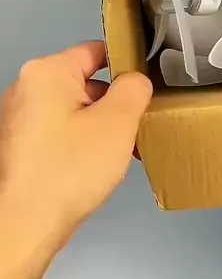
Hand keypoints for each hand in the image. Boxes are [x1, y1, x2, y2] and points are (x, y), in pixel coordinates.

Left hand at [0, 42, 151, 247]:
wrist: (21, 226)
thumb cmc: (68, 171)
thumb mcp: (118, 123)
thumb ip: (135, 89)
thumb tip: (136, 80)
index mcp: (47, 72)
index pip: (97, 51)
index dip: (127, 67)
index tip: (147, 91)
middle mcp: (26, 89)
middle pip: (85, 83)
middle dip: (114, 106)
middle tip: (135, 131)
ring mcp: (18, 119)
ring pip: (73, 111)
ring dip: (99, 129)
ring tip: (116, 157)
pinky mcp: (17, 147)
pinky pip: (58, 134)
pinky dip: (79, 145)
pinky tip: (92, 171)